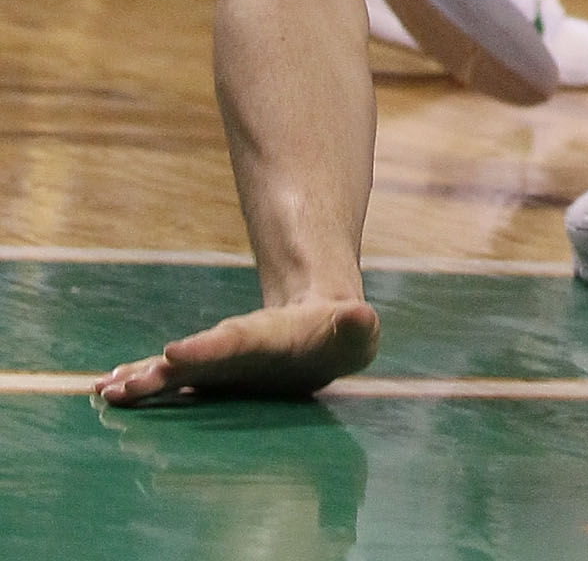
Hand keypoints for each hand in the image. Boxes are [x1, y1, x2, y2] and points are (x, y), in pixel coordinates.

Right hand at [97, 297, 378, 406]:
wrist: (318, 322)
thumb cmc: (341, 333)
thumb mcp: (356, 331)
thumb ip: (358, 327)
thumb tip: (361, 317)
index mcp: (268, 336)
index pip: (236, 340)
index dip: (207, 347)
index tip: (173, 352)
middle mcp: (234, 346)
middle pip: (195, 358)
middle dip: (161, 370)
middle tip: (124, 384)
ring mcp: (219, 360)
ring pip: (175, 368)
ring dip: (141, 379)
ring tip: (106, 390)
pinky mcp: (210, 374)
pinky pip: (171, 380)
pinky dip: (142, 384)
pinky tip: (110, 390)